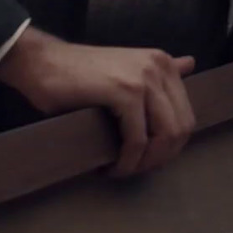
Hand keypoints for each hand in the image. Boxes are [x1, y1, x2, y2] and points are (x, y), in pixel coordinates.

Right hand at [0, 28, 196, 176]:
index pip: (186, 117)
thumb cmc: (78, 74)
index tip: (145, 161)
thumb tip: (190, 64)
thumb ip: (158, 72)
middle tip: (133, 170)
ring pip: (164, 136)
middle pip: (180, 129)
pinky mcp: (125, 91)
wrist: (42, 62)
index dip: (169, 147)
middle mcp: (159, 67)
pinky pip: (137, 139)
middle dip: (159, 158)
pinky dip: (126, 161)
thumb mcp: (126, 68)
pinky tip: (110, 167)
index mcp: (163, 63)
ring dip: (144, 163)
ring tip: (121, 170)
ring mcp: (144, 78)